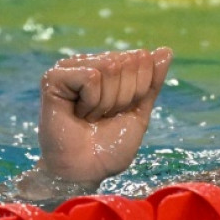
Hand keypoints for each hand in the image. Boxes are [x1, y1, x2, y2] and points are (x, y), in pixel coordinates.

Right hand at [35, 47, 173, 187]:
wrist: (86, 169)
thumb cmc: (110, 144)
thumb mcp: (140, 110)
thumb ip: (152, 81)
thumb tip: (166, 50)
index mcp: (111, 67)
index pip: (143, 59)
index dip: (140, 90)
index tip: (122, 111)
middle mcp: (90, 63)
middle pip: (127, 62)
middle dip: (124, 96)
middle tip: (104, 116)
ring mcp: (70, 68)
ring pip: (110, 67)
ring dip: (107, 101)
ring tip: (90, 116)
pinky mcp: (53, 77)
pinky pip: (91, 77)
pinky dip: (91, 101)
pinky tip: (77, 113)